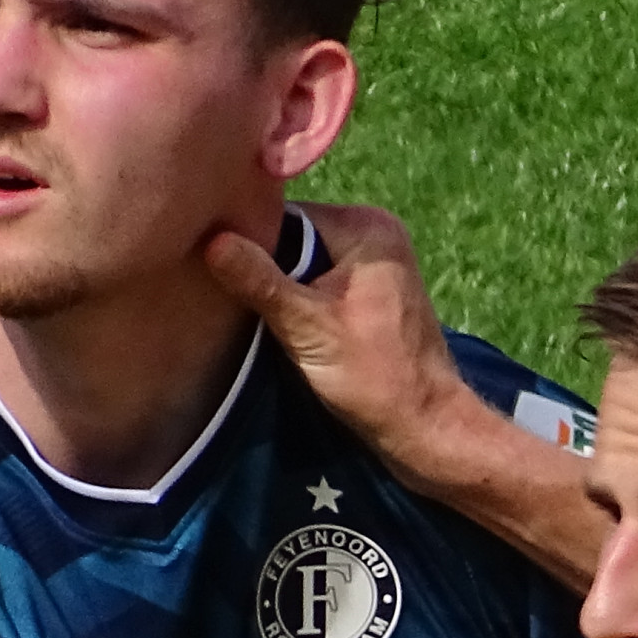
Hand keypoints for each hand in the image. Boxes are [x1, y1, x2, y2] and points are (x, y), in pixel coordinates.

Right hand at [203, 205, 466, 459]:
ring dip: (280, 283)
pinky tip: (282, 319)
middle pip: (295, 234)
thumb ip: (260, 281)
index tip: (214, 264)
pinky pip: (322, 277)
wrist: (424, 423)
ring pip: (306, 258)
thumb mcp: (308, 327)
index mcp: (366, 227)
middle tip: (229, 292)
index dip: (249, 238)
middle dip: (264, 263)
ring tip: (253, 309)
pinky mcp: (374, 288)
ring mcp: (378, 259)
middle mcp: (376, 231)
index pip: (286, 214)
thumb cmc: (374, 376)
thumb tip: (213, 240)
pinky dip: (300, 295)